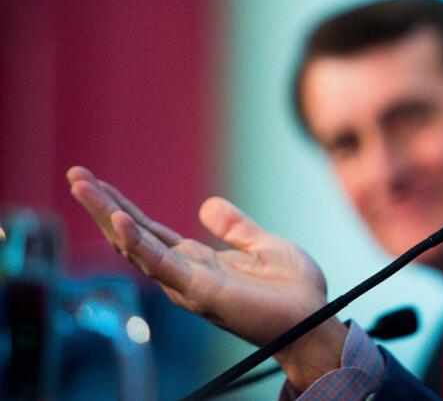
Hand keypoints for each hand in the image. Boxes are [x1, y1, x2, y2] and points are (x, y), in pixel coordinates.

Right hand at [67, 166, 348, 389]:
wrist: (314, 320)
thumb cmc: (293, 292)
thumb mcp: (265, 246)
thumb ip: (236, 228)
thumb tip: (207, 206)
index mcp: (199, 262)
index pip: (151, 231)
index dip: (123, 207)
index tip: (97, 181)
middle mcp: (186, 274)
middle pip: (134, 236)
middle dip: (103, 206)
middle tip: (76, 174)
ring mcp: (189, 284)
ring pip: (136, 247)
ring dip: (108, 216)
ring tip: (83, 186)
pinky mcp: (201, 292)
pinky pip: (162, 265)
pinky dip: (138, 243)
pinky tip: (119, 220)